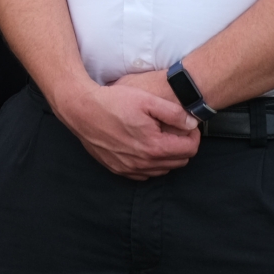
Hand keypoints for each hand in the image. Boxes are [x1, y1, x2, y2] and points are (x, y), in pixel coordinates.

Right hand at [53, 78, 200, 180]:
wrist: (81, 109)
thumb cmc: (113, 102)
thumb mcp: (147, 100)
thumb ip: (175, 113)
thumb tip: (192, 124)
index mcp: (154, 146)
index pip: (190, 149)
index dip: (193, 136)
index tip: (186, 125)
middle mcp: (143, 163)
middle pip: (179, 162)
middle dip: (182, 146)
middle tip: (174, 130)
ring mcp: (129, 168)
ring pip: (162, 170)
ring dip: (166, 156)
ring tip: (159, 138)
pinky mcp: (117, 169)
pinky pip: (144, 174)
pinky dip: (150, 164)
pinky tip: (144, 148)